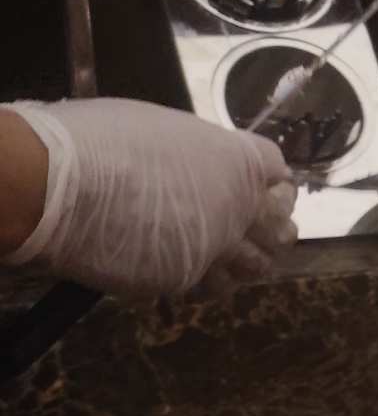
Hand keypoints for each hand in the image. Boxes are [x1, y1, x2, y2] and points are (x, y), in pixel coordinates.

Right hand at [2, 99, 294, 297]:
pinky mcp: (188, 278)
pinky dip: (206, 282)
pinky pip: (211, 286)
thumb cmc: (99, 141)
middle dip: (272, 229)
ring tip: (231, 259)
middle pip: (279, 226)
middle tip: (256, 231)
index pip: (277, 171)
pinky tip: (194, 274)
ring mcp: (217, 246)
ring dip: (246, 263)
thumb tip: (194, 167)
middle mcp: (240, 205)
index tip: (264, 187)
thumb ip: (195, 155)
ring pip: (256, 266)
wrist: (59, 184)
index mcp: (236, 159)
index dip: (272, 181)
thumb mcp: (159, 129)